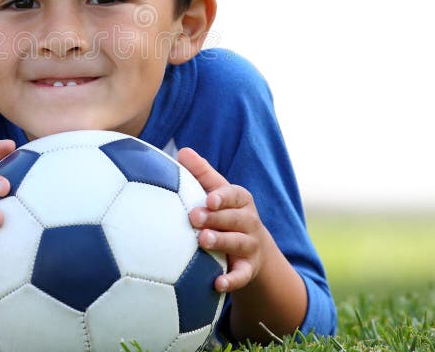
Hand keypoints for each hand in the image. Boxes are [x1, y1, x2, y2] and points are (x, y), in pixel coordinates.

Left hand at [177, 147, 268, 292]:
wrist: (251, 248)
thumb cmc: (224, 212)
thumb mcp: (216, 191)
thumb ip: (201, 173)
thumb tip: (183, 151)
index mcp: (240, 200)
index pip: (234, 195)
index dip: (222, 197)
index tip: (208, 198)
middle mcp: (249, 221)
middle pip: (235, 219)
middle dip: (217, 218)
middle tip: (194, 218)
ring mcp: (250, 245)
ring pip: (239, 243)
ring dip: (222, 242)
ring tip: (203, 241)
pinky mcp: (249, 269)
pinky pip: (242, 276)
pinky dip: (231, 280)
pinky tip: (217, 284)